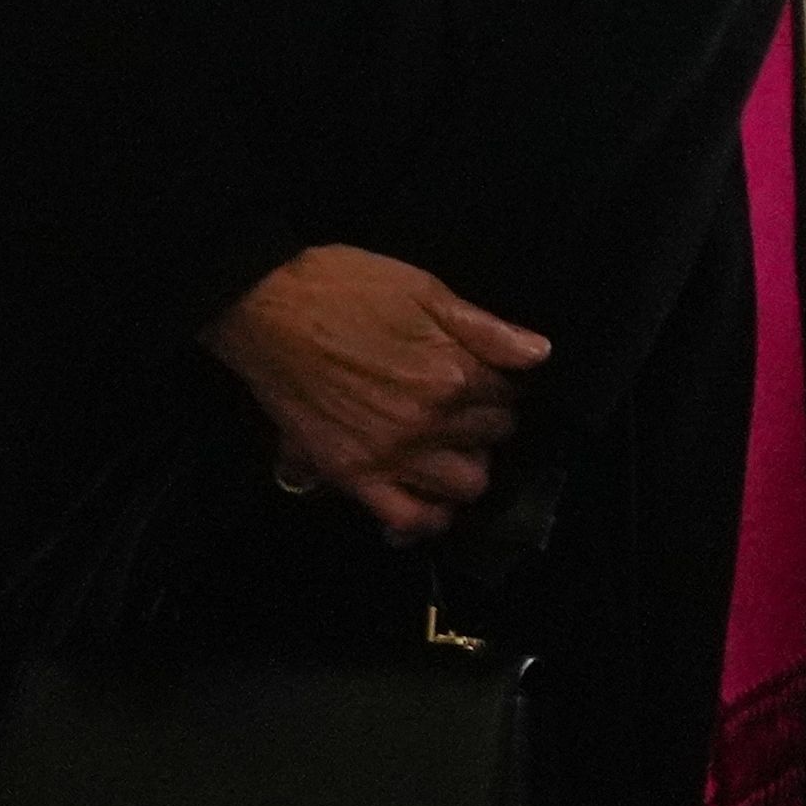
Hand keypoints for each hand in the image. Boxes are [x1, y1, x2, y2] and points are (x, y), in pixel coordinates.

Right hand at [201, 245, 549, 542]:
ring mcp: (391, 454)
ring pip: (464, 485)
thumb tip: (541, 354)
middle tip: (464, 405)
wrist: (264, 306)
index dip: (499, 382)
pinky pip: (409, 518)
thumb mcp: (421, 288)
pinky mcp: (353, 475)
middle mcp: (429, 422)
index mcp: (451, 372)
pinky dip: (427, 516)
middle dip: (487, 421)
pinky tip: (429, 499)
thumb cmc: (343, 287)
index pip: (508, 394)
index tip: (482, 374)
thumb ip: (484, 327)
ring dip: (465, 465)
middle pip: (492, 440)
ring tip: (447, 445)